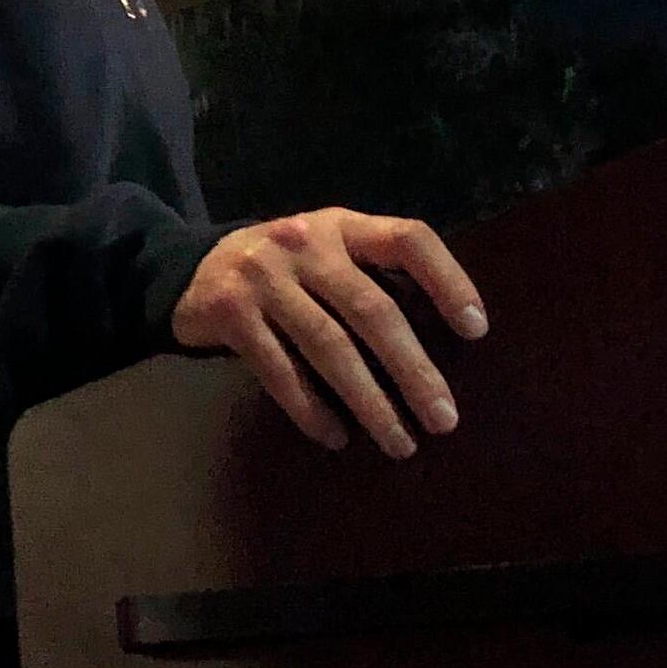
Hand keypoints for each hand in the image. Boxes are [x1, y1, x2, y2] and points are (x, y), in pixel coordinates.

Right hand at [171, 209, 485, 458]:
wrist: (190, 269)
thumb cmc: (286, 270)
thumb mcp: (328, 252)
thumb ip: (372, 275)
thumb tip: (446, 337)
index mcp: (341, 226)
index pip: (408, 239)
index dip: (448, 280)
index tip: (476, 331)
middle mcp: (304, 243)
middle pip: (371, 309)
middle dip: (413, 370)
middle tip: (444, 419)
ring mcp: (263, 277)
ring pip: (329, 346)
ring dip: (369, 401)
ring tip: (399, 441)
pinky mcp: (229, 313)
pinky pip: (279, 370)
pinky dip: (310, 409)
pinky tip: (336, 437)